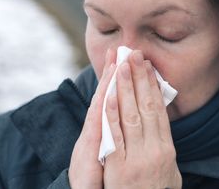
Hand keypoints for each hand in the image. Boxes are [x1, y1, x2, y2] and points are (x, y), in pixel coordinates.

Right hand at [68, 49, 115, 188]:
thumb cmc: (100, 169)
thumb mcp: (112, 145)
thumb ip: (118, 128)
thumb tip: (131, 115)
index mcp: (106, 124)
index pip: (115, 96)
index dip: (120, 78)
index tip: (127, 58)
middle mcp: (98, 125)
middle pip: (107, 94)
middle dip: (113, 71)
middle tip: (119, 49)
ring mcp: (91, 134)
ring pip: (100, 104)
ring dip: (107, 83)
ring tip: (113, 62)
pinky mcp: (87, 147)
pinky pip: (96, 127)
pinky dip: (101, 112)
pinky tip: (105, 96)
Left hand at [104, 51, 181, 188]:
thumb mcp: (169, 172)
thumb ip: (164, 150)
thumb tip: (162, 130)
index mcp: (166, 149)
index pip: (159, 110)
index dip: (153, 87)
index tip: (149, 67)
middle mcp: (155, 150)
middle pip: (146, 107)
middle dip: (140, 78)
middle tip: (135, 54)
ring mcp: (137, 157)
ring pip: (131, 115)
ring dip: (126, 88)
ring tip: (123, 64)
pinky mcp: (120, 168)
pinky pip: (115, 136)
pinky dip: (112, 113)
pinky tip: (110, 94)